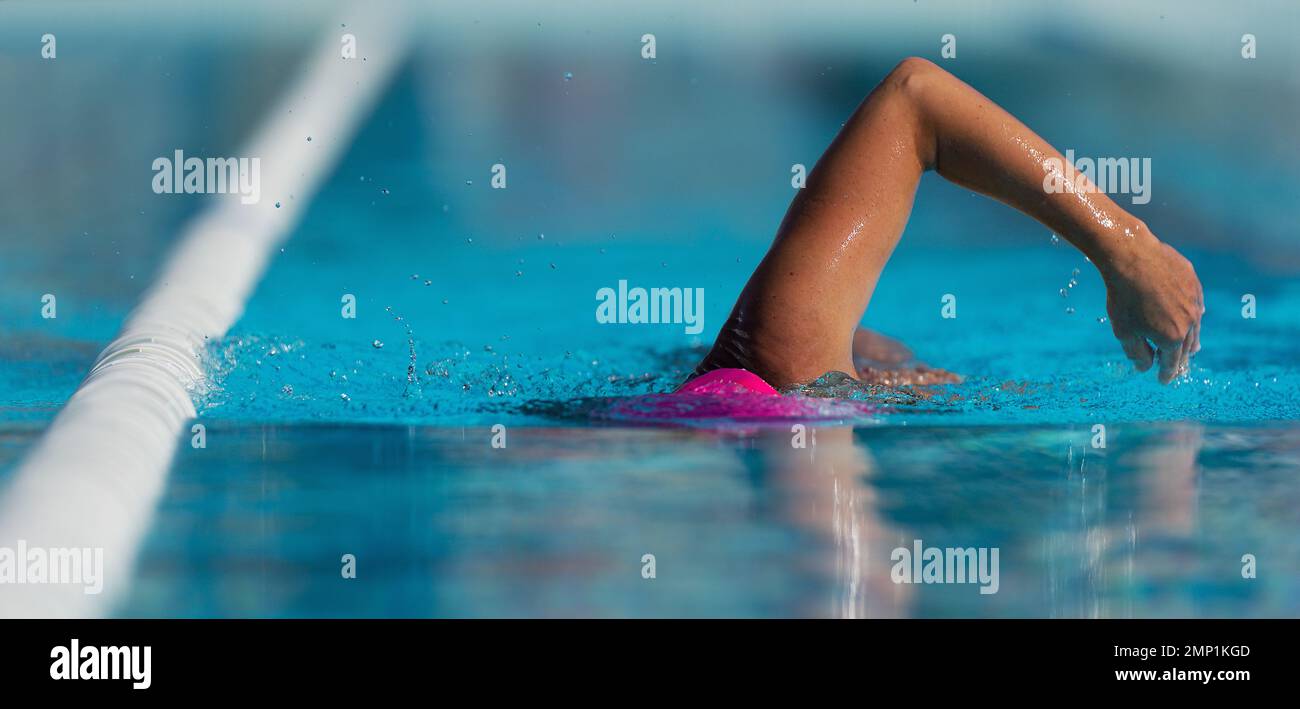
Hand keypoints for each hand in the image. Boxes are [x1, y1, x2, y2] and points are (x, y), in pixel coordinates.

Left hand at [1101, 232, 1203, 383]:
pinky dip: (1193, 315)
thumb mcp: (1124, 331)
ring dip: (1190, 339)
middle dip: (1180, 359)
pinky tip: (1193, 318)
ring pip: (1195, 326)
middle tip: (1175, 367)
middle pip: (1186, 347)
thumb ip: (1137, 353)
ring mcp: (1194, 301)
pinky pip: (1196, 304)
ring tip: (1190, 349)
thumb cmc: (1123, 297)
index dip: (1166, 374)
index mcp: (1172, 338)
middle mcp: (1190, 321)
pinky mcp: (1193, 283)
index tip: (1163, 381)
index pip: (1171, 363)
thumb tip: (1144, 368)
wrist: (1131, 258)